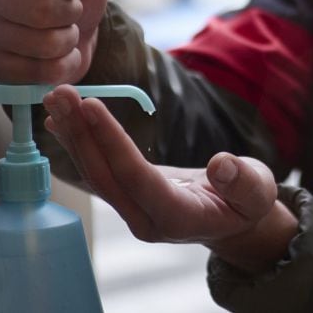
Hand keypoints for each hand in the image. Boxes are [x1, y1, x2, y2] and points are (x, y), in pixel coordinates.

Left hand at [42, 85, 296, 273]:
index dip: (112, 142)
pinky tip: (59, 120)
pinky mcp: (126, 197)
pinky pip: (98, 170)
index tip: (92, 106)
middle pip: (106, 175)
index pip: (136, 177)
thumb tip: (222, 165)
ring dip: (74, 134)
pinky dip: (79, 142)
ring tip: (55, 98)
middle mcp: (146, 220)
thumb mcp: (257, 191)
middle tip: (61, 93)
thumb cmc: (248, 201)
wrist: (234, 220)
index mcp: (178, 217)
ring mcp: (133, 211)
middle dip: (82, 133)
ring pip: (96, 173)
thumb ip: (243, 182)